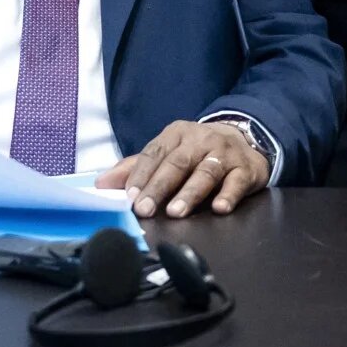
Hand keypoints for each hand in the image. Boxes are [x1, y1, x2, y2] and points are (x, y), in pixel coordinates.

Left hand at [97, 120, 270, 217]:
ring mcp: (225, 153)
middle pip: (177, 163)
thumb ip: (135, 168)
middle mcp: (201, 140)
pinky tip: (219, 208)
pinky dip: (228, 195)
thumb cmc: (197, 151)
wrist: (244, 140)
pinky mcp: (246, 168)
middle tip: (145, 209)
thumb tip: (101, 183)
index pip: (155, 153)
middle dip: (159, 187)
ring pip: (206, 172)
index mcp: (177, 134)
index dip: (141, 175)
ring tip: (176, 212)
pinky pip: (236, 182)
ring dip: (190, 193)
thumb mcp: (168, 152)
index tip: (129, 197)